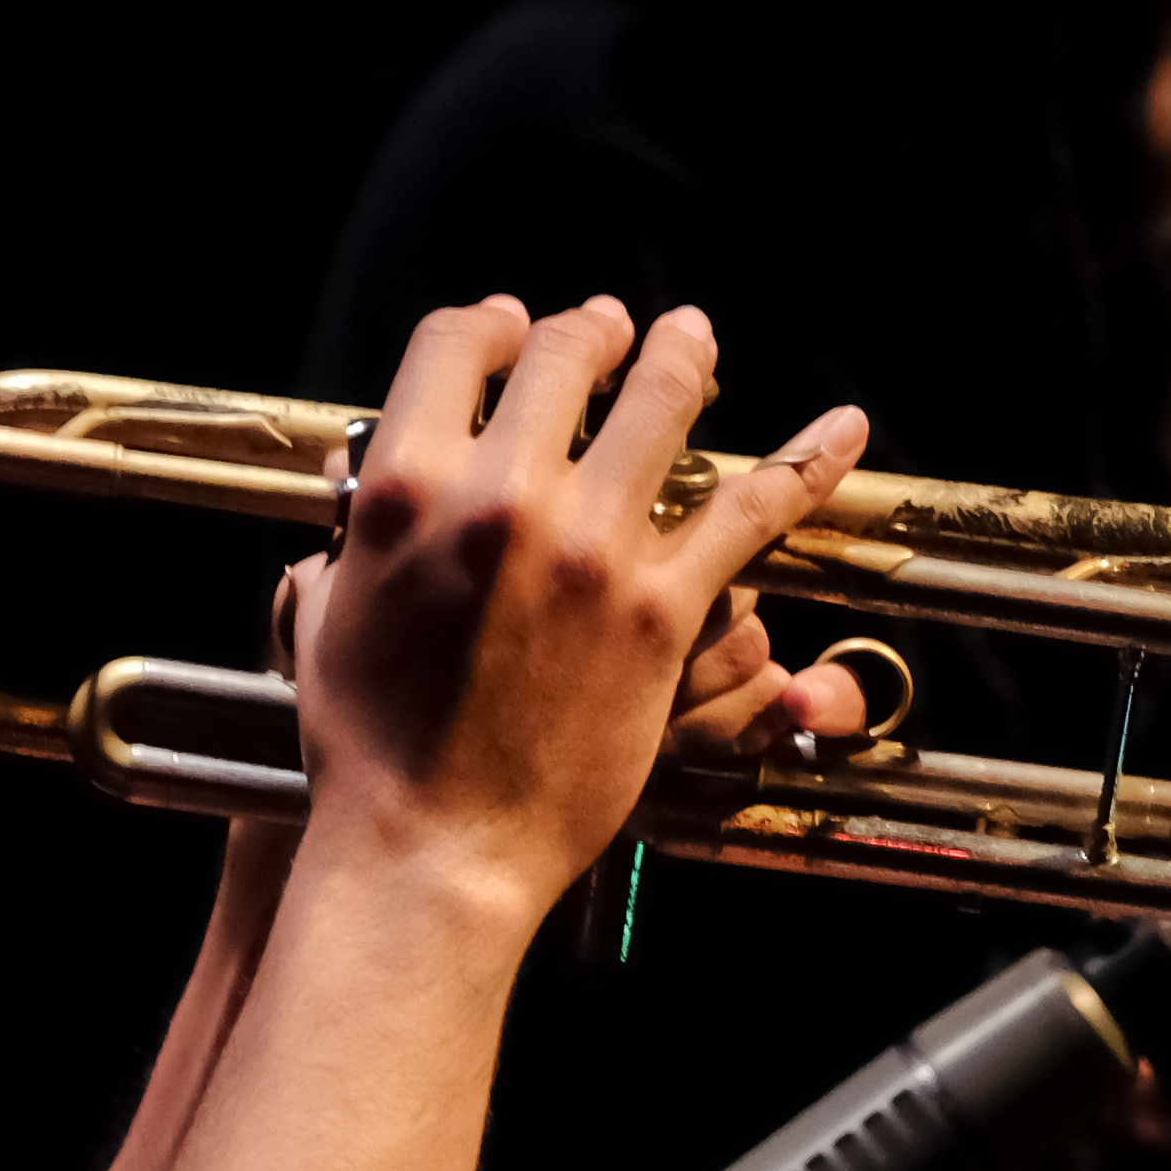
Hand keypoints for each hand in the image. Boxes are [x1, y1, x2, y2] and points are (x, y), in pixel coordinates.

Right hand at [283, 296, 864, 932]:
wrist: (436, 845)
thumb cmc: (370, 747)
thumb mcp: (326, 616)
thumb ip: (348, 536)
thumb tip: (356, 487)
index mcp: (404, 487)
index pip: (451, 347)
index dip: (490, 326)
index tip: (512, 326)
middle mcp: (500, 496)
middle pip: (560, 358)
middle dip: (588, 332)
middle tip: (609, 329)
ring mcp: (590, 547)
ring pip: (660, 404)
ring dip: (682, 358)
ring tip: (691, 339)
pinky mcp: (661, 607)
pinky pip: (750, 511)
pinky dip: (808, 462)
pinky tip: (843, 428)